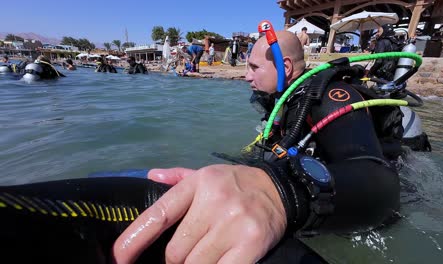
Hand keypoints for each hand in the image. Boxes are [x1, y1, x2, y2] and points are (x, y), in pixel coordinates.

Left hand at [112, 164, 286, 263]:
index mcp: (198, 184)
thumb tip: (151, 175)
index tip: (118, 258)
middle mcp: (214, 202)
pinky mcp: (251, 243)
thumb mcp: (206, 174)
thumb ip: (177, 177)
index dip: (134, 240)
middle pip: (176, 251)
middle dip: (174, 260)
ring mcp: (233, 224)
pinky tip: (217, 262)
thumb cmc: (236, 184)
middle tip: (183, 256)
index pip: (158, 214)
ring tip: (203, 256)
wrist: (279, 189)